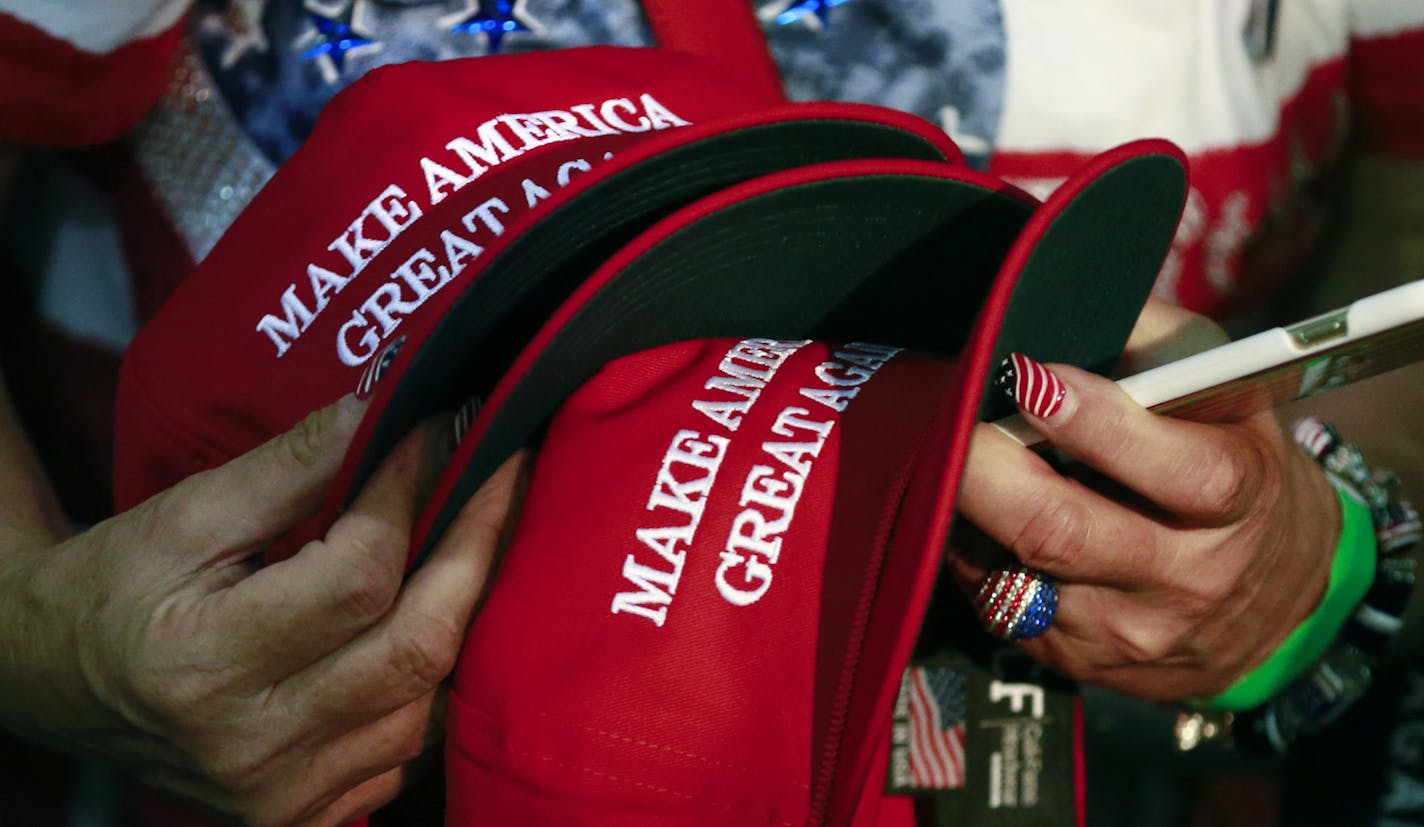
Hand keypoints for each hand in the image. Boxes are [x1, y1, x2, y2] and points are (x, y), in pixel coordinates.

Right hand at [0, 395, 527, 825]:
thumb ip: (290, 467)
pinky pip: (409, 746)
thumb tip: (386, 407)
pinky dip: (433, 677)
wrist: (56, 682)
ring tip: (477, 533)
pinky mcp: (308, 817)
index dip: (411, 492)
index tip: (443, 425)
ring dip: (464, 610)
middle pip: (417, 646)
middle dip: (478, 544)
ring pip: (428, 700)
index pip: (357, 575)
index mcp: (204, 665)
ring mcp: (285, 795)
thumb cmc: (117, 587)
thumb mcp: (186, 514)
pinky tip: (434, 614)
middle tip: (507, 469)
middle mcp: (251, 747)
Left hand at [952, 350, 1339, 700]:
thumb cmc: (1230, 461)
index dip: (1097, 422)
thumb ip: (1156, 342)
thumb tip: (1060, 300)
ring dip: (961, 509)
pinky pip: (991, 598)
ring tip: (945, 453)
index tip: (1030, 375)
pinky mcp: (1069, 658)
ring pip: (1009, 570)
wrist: (1270, 599)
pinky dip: (966, 547)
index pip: (1179, 471)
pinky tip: (967, 510)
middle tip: (948, 414)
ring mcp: (1121, 630)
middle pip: (1062, 532)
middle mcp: (1183, 576)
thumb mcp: (1227, 393)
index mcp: (1237, 500)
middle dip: (987, 470)